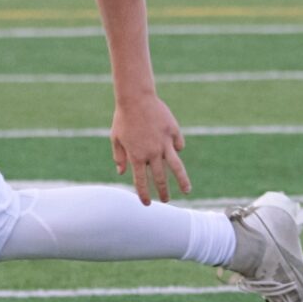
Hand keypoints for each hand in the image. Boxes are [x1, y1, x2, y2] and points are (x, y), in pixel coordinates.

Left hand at [110, 90, 190, 204]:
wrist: (136, 97)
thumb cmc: (123, 118)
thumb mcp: (116, 138)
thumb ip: (119, 156)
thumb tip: (121, 172)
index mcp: (136, 156)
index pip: (141, 182)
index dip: (144, 194)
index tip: (147, 204)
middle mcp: (152, 153)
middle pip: (160, 178)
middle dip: (163, 192)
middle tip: (166, 200)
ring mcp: (164, 143)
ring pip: (176, 167)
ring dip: (182, 181)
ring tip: (187, 191)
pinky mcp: (173, 131)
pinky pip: (178, 144)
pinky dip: (177, 148)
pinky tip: (175, 147)